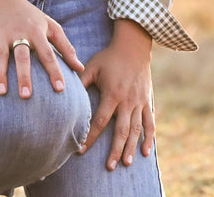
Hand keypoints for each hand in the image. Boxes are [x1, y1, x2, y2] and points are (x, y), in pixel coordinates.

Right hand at [0, 0, 83, 97]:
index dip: (54, 71)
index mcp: (37, 31)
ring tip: (2, 92)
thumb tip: (80, 68)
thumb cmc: (30, 15)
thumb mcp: (50, 26)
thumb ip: (66, 47)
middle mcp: (19, 33)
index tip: (60, 89)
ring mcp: (2, 33)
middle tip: (26, 96)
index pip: (48, 54)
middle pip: (22, 56)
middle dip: (24, 76)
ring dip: (0, 74)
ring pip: (1, 55)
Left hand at [79, 19, 154, 169]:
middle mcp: (127, 101)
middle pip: (121, 131)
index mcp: (112, 94)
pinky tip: (147, 152)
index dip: (90, 137)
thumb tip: (63, 90)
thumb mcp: (92, 66)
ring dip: (132, 147)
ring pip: (136, 130)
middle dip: (114, 150)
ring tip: (126, 163)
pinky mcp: (147, 101)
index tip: (81, 150)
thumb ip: (81, 80)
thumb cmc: (109, 56)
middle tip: (109, 167)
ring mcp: (139, 102)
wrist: (134, 46)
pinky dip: (149, 137)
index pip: (100, 121)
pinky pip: (150, 122)